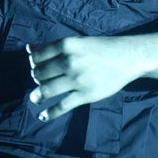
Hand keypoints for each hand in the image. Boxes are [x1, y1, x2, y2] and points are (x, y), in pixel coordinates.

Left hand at [26, 37, 145, 121]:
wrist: (127, 57)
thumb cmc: (100, 48)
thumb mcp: (77, 42)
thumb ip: (53, 46)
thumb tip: (29, 48)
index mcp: (66, 45)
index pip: (38, 56)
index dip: (34, 62)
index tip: (36, 65)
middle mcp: (69, 62)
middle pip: (40, 73)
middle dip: (37, 78)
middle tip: (40, 80)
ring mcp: (77, 80)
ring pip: (47, 90)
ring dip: (37, 95)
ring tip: (35, 98)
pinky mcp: (85, 95)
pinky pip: (61, 106)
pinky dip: (50, 113)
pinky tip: (43, 116)